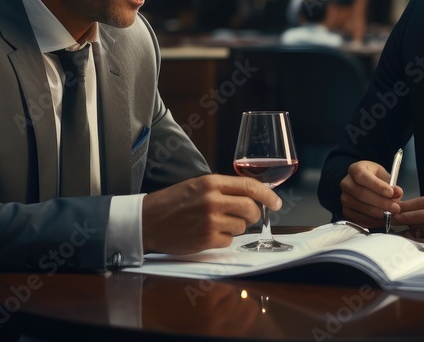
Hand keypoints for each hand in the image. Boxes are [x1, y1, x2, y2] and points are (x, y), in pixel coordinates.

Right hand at [142, 174, 281, 253]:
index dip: (267, 195)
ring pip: (242, 226)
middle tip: (248, 218)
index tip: (276, 202)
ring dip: (235, 228)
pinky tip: (208, 234)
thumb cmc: (171, 203)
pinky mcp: (206, 239)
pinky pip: (229, 241)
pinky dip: (223, 240)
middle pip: (250, 208)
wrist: (147, 221)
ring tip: (217, 224)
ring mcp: (210, 220)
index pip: (249, 186)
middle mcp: (212, 199)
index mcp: (210, 182)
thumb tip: (251, 194)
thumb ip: (222, 188)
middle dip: (253, 215)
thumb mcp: (196, 186)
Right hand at [339, 160, 402, 228]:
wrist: (366, 187)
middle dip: (381, 202)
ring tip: (392, 214)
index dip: (377, 186)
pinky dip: (372, 221)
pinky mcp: (345, 211)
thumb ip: (392, 185)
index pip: (363, 176)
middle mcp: (346, 183)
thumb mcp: (385, 177)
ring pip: (361, 207)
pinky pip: (358, 218)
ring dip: (378, 213)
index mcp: (355, 169)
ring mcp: (344, 198)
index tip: (391, 193)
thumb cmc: (377, 180)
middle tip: (396, 208)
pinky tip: (383, 220)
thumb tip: (397, 192)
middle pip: (362, 194)